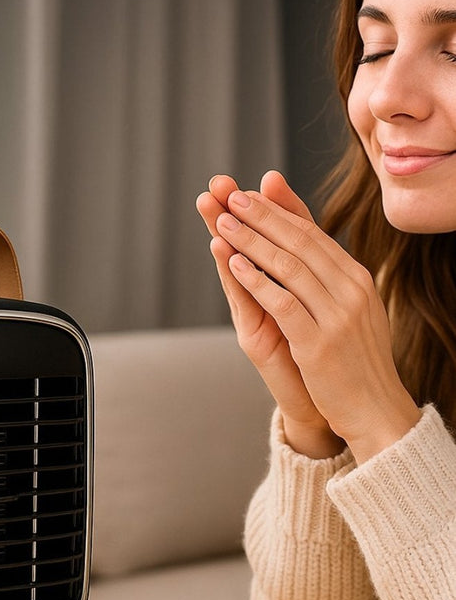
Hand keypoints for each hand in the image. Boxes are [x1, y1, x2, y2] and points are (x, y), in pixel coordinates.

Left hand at [204, 172, 420, 462]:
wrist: (376, 410)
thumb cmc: (354, 361)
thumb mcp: (349, 311)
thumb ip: (330, 280)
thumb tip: (307, 249)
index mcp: (356, 279)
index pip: (314, 234)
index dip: (281, 210)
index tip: (254, 189)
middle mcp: (350, 290)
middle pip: (300, 241)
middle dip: (262, 215)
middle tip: (231, 195)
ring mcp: (337, 315)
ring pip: (288, 265)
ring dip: (251, 240)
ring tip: (222, 221)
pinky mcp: (319, 343)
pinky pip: (282, 302)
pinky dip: (255, 280)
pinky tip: (232, 263)